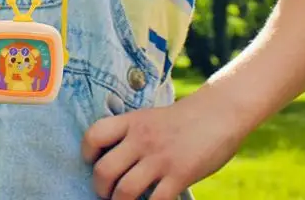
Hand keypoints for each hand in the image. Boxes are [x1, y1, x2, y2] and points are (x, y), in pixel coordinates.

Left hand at [82, 92, 242, 199]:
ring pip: (125, 191)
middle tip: (106, 194)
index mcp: (131, 122)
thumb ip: (132, 133)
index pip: (94, 135)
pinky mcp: (179, 175)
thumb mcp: (150, 117)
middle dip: (100, 189)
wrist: (217, 113)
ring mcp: (160, 158)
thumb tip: (114, 156)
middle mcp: (141, 139)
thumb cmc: (182, 119)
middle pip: (104, 170)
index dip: (86, 153)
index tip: (92, 163)